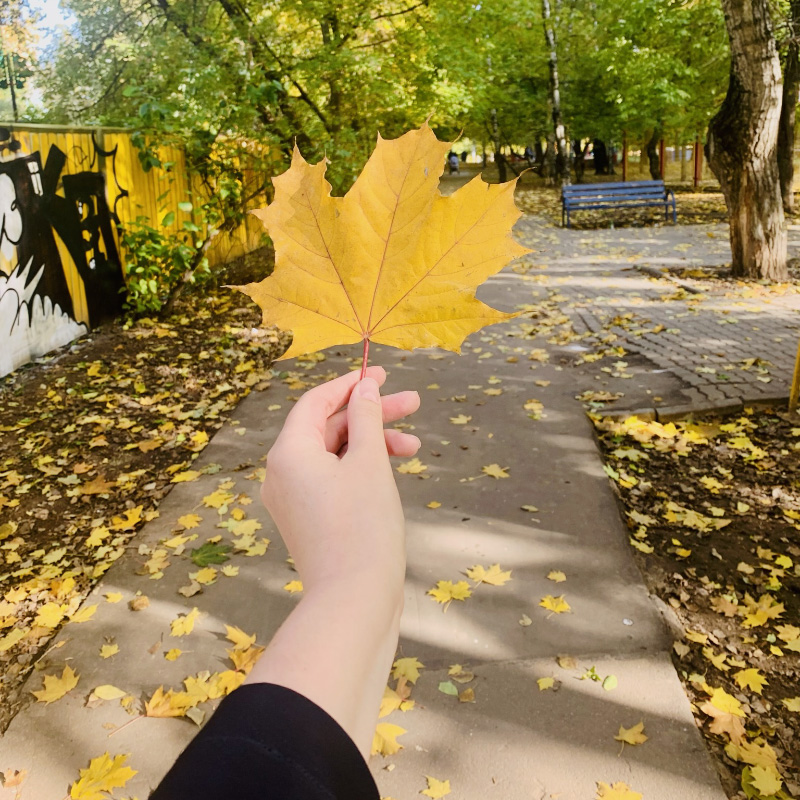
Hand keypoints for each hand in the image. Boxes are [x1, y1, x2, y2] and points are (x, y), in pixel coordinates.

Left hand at [261, 366, 419, 593]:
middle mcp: (283, 473)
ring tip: (414, 445)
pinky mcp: (310, 519)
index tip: (381, 374)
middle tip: (412, 403)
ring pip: (334, 455)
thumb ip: (366, 417)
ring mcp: (294, 499)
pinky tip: (394, 470)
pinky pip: (333, 479)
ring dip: (373, 444)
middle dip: (371, 414)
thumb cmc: (363, 526)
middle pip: (328, 428)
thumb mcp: (369, 462)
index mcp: (288, 453)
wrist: (354, 601)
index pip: (315, 402)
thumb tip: (364, 387)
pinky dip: (361, 470)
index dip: (350, 384)